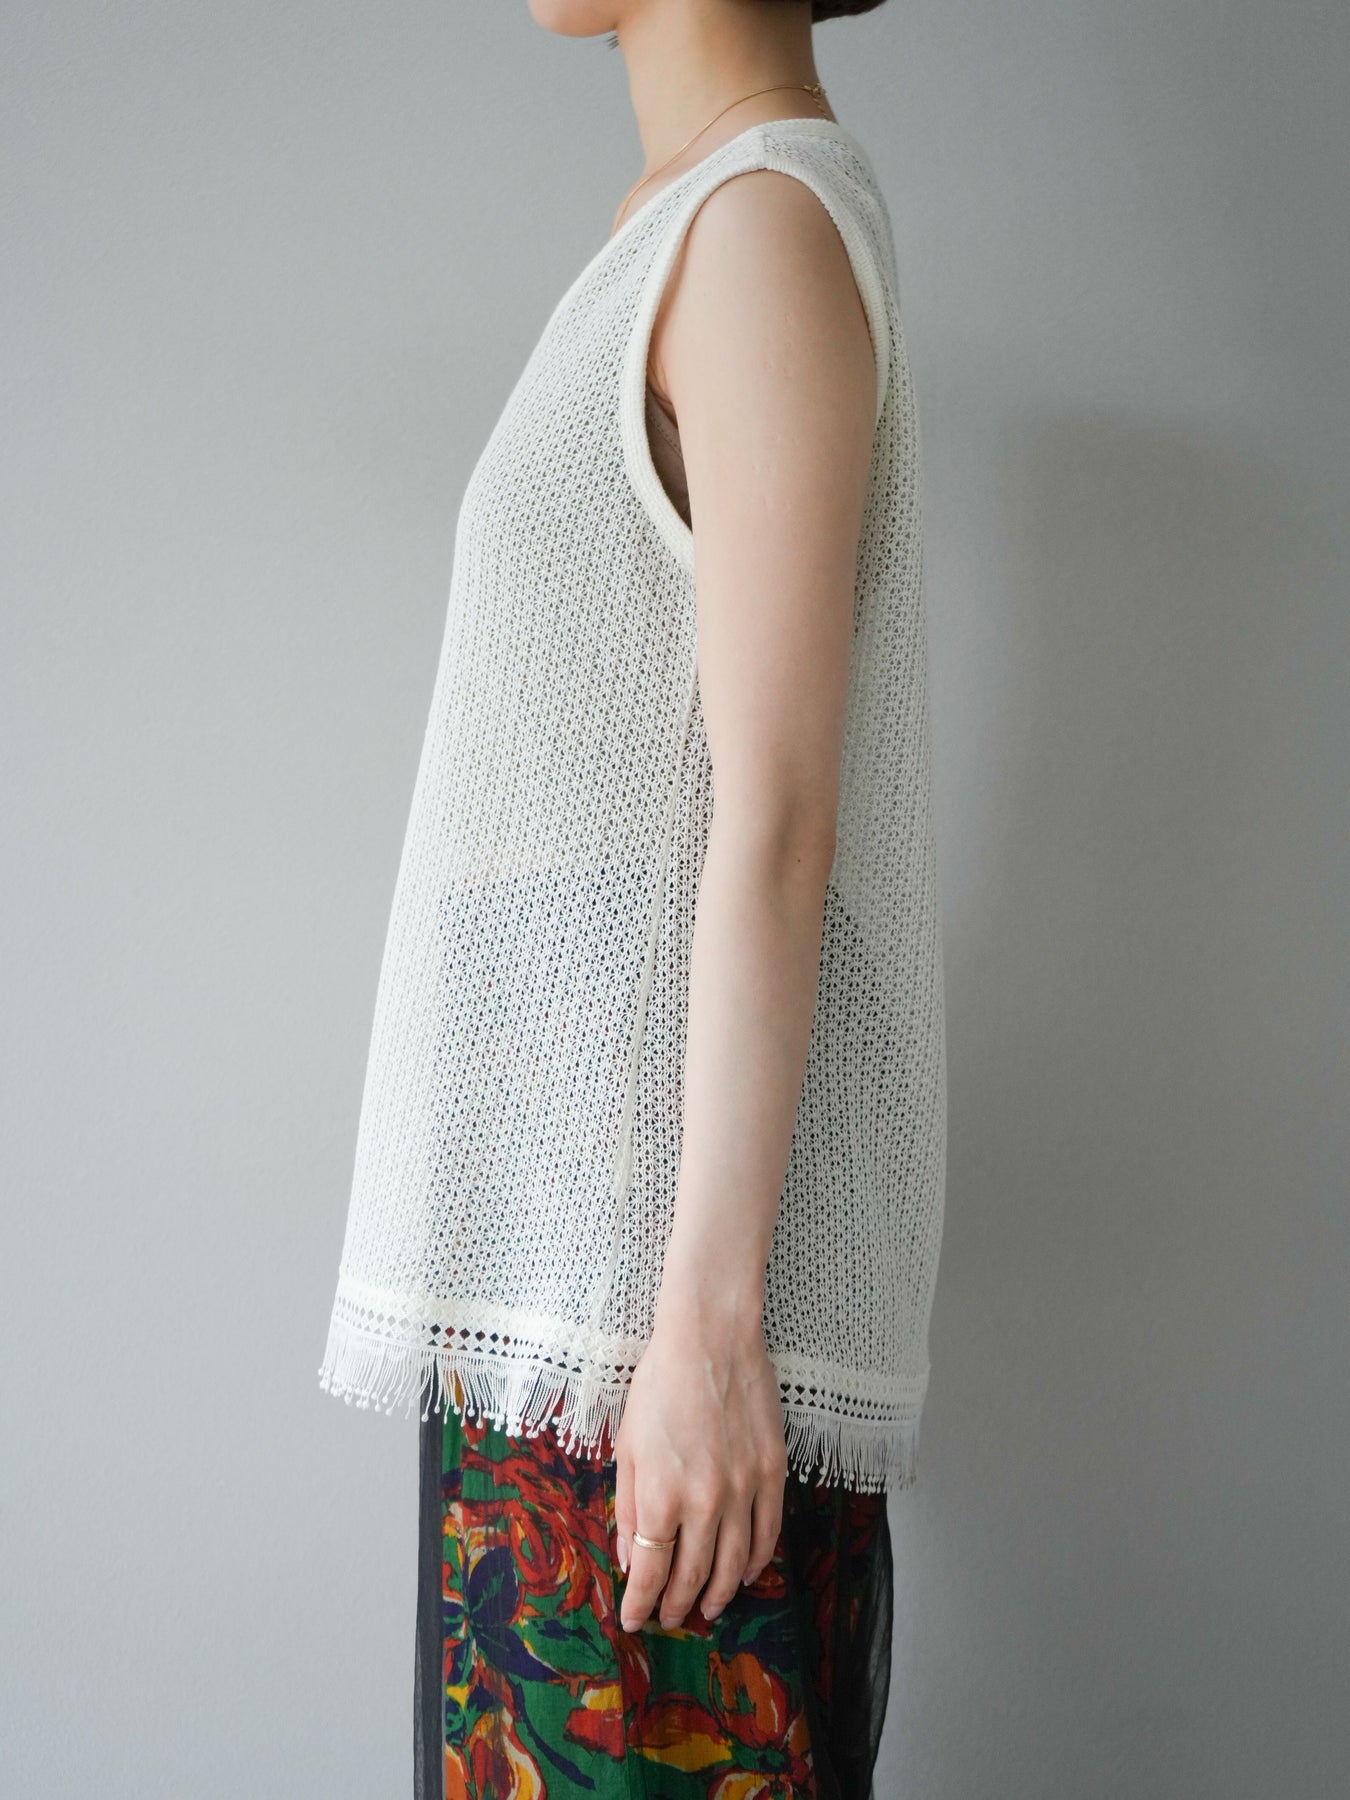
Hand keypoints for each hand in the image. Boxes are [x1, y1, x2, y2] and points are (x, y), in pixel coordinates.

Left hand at [612, 1297, 788, 1631]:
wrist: (712, 1340)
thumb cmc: (661, 1385)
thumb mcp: (628, 1446)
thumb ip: (630, 1507)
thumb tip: (631, 1558)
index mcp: (662, 1497)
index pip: (651, 1572)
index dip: (642, 1603)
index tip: (636, 1620)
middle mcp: (705, 1503)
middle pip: (693, 1575)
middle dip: (678, 1605)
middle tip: (670, 1619)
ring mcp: (744, 1491)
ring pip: (734, 1564)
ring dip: (718, 1593)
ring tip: (706, 1607)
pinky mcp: (772, 1474)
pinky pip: (768, 1533)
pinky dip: (757, 1562)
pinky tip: (745, 1574)